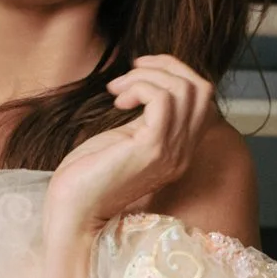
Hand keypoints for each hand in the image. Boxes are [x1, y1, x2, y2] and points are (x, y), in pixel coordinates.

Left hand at [44, 55, 217, 242]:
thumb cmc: (89, 176)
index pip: (203, 98)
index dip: (176, 72)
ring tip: (119, 88)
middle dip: (167, 66)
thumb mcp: (127, 139)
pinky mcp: (152, 149)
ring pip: (183, 90)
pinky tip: (117, 100)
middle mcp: (183, 153)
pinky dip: (139, 87)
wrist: (74, 211)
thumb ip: (145, 117)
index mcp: (179, 150)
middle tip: (133, 70)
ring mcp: (171, 152)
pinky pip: (162, 99)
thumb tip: (147, 82)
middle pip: (201, 89)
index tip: (140, 72)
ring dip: (148, 76)